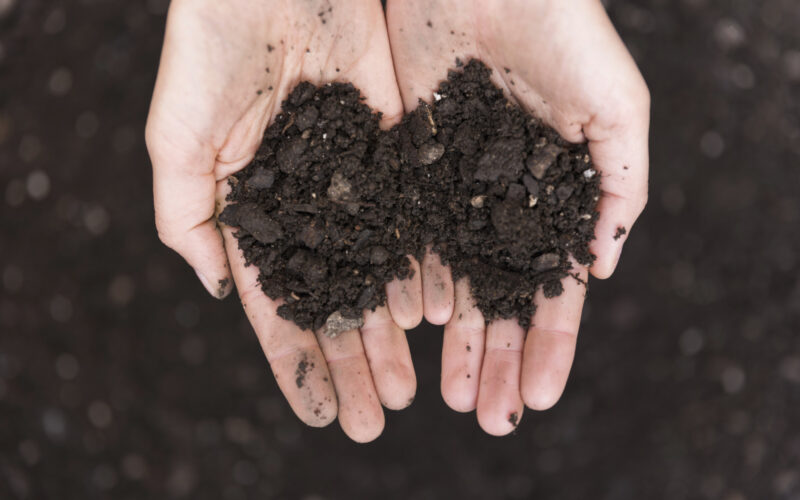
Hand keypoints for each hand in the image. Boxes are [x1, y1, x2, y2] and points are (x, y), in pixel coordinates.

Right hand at [146, 0, 416, 441]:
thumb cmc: (209, 51)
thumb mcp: (177, 141)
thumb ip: (188, 219)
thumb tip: (218, 290)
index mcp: (254, 211)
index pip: (277, 305)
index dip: (296, 360)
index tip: (320, 412)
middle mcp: (309, 207)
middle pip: (334, 300)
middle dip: (353, 361)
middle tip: (376, 418)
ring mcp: (354, 183)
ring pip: (377, 273)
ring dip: (390, 334)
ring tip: (408, 388)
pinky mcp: (395, 152)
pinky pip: (411, 222)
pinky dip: (421, 271)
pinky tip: (432, 319)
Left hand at [387, 0, 649, 434]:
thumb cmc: (565, 31)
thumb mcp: (618, 109)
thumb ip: (621, 188)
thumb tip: (602, 269)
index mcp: (557, 198)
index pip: (553, 290)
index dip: (549, 346)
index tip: (537, 399)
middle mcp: (505, 205)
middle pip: (499, 299)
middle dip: (495, 360)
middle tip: (485, 418)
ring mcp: (457, 190)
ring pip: (453, 280)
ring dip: (453, 342)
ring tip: (447, 394)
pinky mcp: (412, 167)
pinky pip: (410, 236)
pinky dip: (413, 283)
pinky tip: (412, 327)